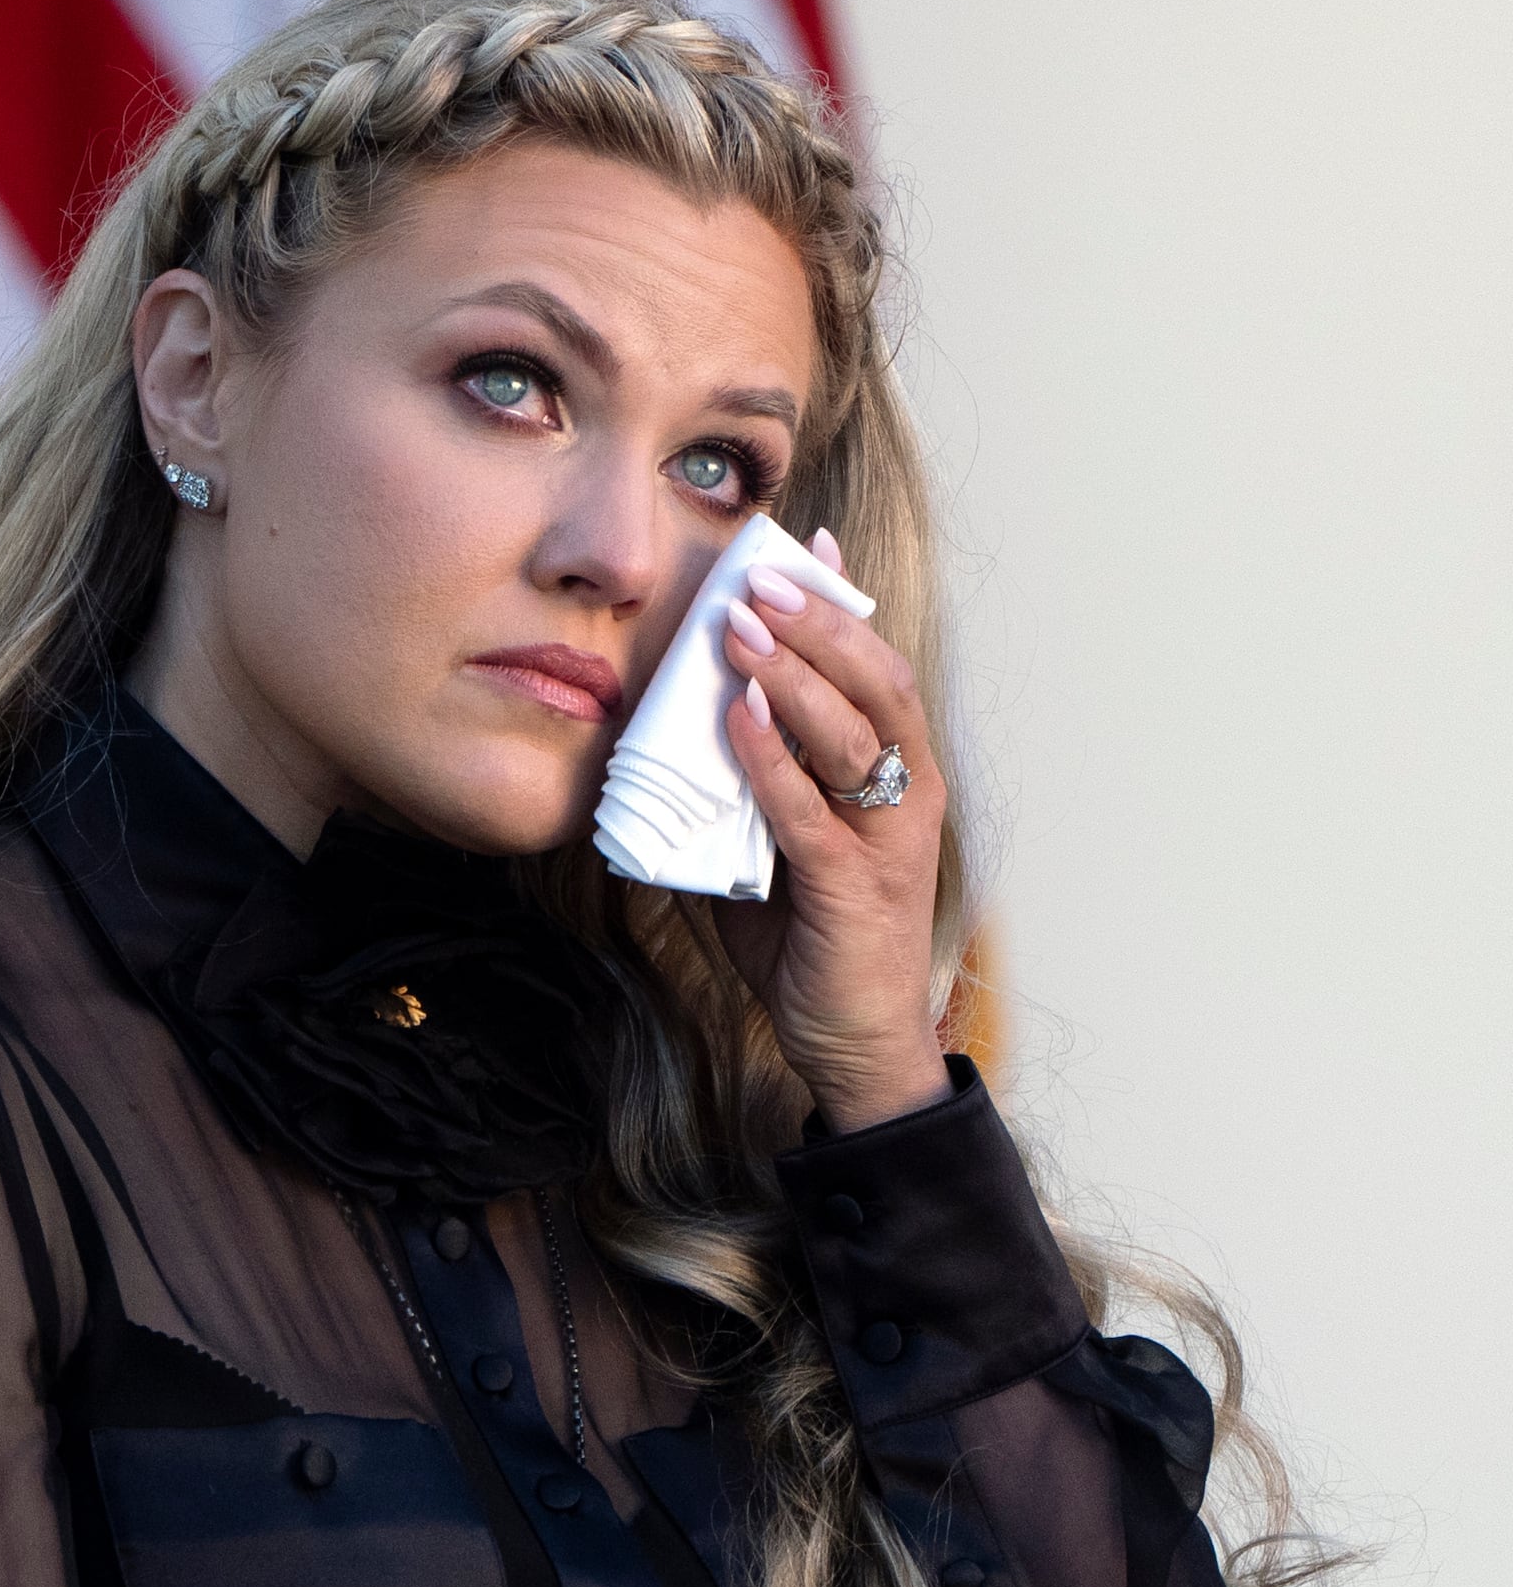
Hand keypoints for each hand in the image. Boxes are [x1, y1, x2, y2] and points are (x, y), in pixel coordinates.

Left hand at [710, 528, 953, 1133]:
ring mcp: (888, 839)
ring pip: (855, 736)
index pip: (875, 668)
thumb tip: (678, 715)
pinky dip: (773, 760)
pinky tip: (738, 719)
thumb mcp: (772, 834)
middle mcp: (907, 793)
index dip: (843, 606)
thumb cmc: (808, 932)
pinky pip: (811, 810)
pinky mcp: (856, 889)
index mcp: (895, 771)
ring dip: (796, 677)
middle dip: (818, 622)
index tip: (802, 548)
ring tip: (743, 628)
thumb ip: (744, 776)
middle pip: (876, 683)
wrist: (846, 1038)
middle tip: (757, 576)